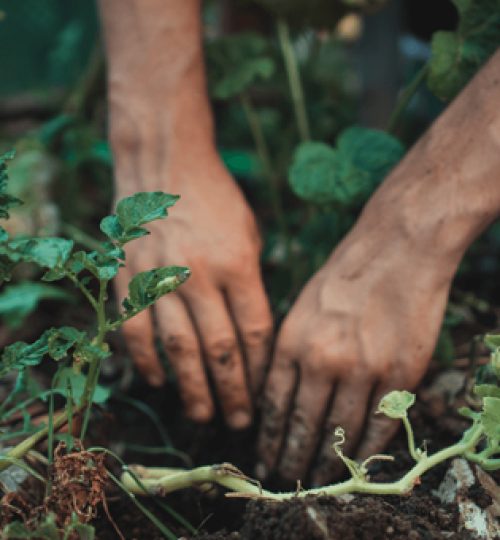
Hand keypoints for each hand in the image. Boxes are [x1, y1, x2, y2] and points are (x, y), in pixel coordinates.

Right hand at [115, 153, 272, 429]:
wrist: (165, 166)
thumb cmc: (217, 201)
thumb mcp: (250, 234)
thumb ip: (251, 283)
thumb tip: (253, 335)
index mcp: (238, 264)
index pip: (254, 332)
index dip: (260, 369)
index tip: (265, 394)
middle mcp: (200, 276)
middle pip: (220, 349)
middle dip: (232, 392)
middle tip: (239, 423)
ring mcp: (161, 278)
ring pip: (179, 349)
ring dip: (191, 388)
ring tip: (203, 415)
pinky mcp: (130, 278)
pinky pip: (137, 330)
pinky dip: (148, 361)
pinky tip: (159, 382)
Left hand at [257, 204, 455, 484]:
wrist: (396, 248)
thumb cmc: (344, 274)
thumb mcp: (300, 306)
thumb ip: (289, 351)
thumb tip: (277, 394)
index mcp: (292, 341)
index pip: (274, 405)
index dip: (270, 437)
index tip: (265, 457)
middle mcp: (322, 360)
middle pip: (303, 425)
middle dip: (292, 458)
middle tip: (285, 478)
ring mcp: (363, 368)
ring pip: (340, 432)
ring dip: (327, 462)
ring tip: (317, 478)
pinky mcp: (399, 373)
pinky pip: (380, 425)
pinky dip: (367, 450)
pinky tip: (357, 463)